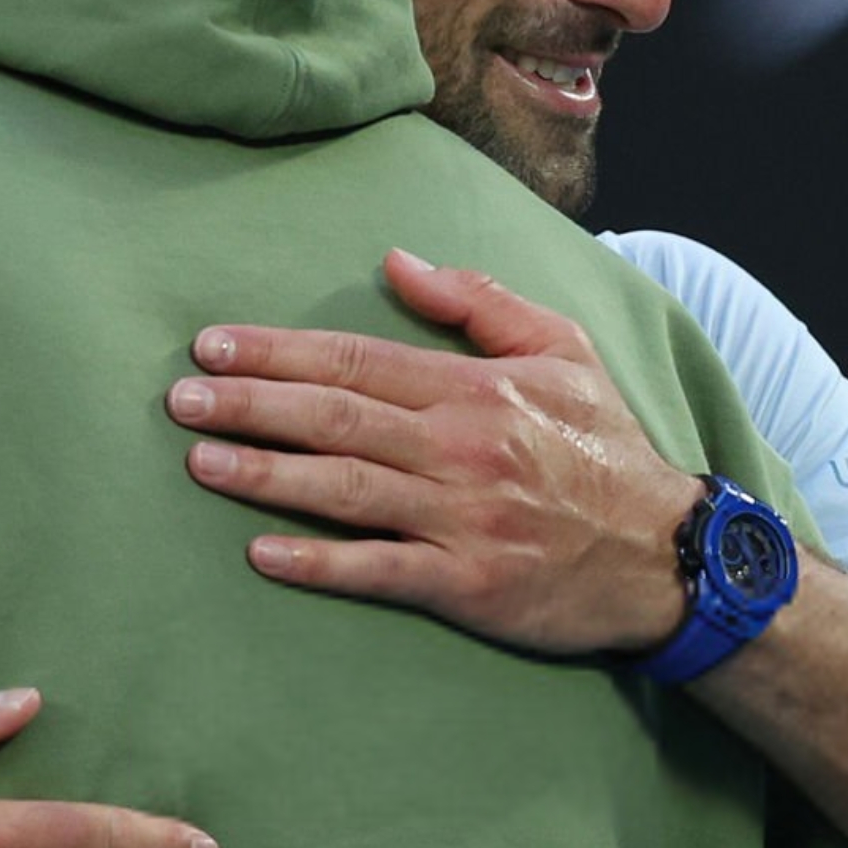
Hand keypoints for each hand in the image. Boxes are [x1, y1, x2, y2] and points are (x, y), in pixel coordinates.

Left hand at [170, 247, 699, 655]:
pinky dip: (319, 562)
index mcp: (475, 390)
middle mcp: (461, 449)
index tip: (211, 345)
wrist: (668, 555)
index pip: (355, 360)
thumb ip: (478, 303)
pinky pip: (380, 570)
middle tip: (179, 398)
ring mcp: (462, 519)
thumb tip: (397, 263)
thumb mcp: (561, 351)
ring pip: (345, 490)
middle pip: (335, 418)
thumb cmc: (604, 449)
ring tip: (199, 462)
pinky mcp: (468, 584)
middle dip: (250, 405)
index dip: (276, 352)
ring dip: (266, 474)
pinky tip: (261, 553)